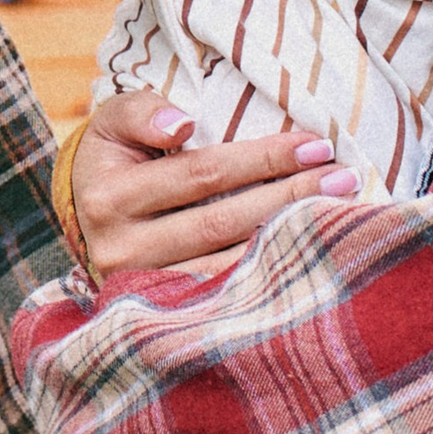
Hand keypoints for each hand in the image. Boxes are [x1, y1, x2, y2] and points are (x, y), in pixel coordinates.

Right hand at [65, 90, 355, 279]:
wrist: (88, 220)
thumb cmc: (117, 160)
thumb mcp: (114, 123)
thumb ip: (142, 111)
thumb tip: (183, 125)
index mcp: (107, 197)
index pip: (201, 173)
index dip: (261, 159)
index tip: (316, 145)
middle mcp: (120, 250)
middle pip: (221, 222)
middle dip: (288, 197)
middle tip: (344, 178)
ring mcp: (141, 292)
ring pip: (227, 267)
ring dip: (288, 240)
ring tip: (340, 215)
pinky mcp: (163, 322)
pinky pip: (225, 300)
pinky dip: (268, 279)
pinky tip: (308, 258)